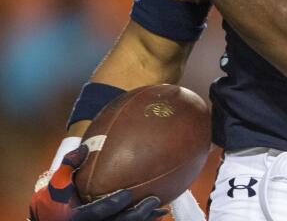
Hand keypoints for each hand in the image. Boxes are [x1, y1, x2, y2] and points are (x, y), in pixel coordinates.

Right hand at [29, 145, 166, 220]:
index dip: (112, 204)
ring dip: (144, 220)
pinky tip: (157, 216)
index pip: (97, 211)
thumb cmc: (55, 198)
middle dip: (137, 214)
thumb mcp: (57, 182)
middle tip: (154, 200)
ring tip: (161, 210)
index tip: (127, 194)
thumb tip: (85, 148)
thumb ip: (70, 164)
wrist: (50, 219)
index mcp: (77, 215)